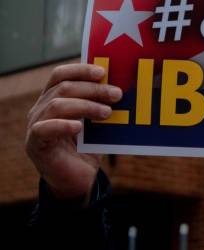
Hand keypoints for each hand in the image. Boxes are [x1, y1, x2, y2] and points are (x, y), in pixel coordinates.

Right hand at [25, 64, 121, 202]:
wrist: (77, 179)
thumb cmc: (87, 147)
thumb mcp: (95, 122)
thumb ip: (101, 105)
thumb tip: (121, 88)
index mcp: (53, 98)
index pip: (60, 74)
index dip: (80, 70)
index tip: (103, 72)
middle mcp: (41, 108)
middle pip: (64, 88)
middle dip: (93, 89)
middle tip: (117, 94)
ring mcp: (36, 125)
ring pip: (57, 105)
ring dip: (86, 105)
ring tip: (107, 112)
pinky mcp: (35, 144)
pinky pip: (44, 129)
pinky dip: (62, 125)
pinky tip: (79, 127)